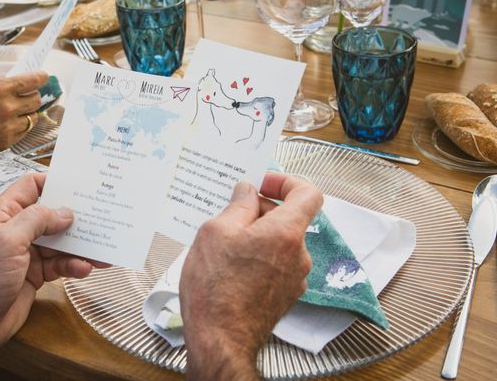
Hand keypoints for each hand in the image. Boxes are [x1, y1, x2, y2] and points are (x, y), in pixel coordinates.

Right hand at [0, 71, 48, 161]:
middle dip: (32, 95)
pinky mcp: (7, 141)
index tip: (43, 77)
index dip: (40, 78)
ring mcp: (8, 126)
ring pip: (34, 117)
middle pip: (36, 99)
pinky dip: (20, 125)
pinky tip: (8, 123)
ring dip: (28, 112)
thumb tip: (15, 84)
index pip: (31, 81)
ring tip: (15, 111)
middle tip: (25, 95)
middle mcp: (7, 107)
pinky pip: (24, 131)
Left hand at [0, 173, 105, 378]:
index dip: (54, 182)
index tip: (80, 185)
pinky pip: (61, 264)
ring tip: (101, 249)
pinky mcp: (37, 273)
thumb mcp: (8, 241)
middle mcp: (18, 230)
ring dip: (81, 245)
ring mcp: (28, 252)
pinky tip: (85, 268)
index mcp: (5, 214)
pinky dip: (75, 265)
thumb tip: (65, 212)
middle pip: (52, 214)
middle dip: (76, 216)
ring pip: (61, 241)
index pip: (31, 186)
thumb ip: (36, 220)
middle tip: (101, 215)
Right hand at [179, 174, 321, 379]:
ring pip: (280, 242)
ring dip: (258, 235)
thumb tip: (247, 192)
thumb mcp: (215, 232)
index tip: (263, 184)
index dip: (286, 181)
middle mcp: (298, 255)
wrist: (219, 340)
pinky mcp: (285, 295)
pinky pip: (276, 263)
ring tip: (225, 244)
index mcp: (286, 233)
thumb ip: (237, 205)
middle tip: (230, 213)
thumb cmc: (215, 289)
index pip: (308, 193)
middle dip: (261, 210)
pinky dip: (260, 256)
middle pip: (289, 218)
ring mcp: (294, 278)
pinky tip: (232, 265)